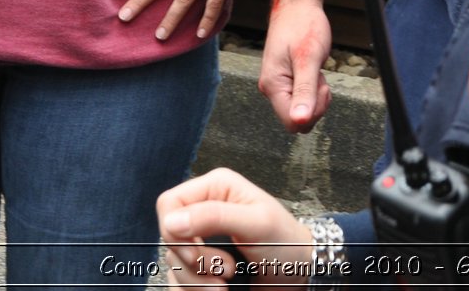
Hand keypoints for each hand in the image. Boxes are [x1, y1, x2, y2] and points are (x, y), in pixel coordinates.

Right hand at [158, 169, 311, 287]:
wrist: (300, 273)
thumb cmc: (286, 243)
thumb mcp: (257, 224)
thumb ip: (215, 216)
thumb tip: (172, 220)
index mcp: (216, 188)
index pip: (169, 204)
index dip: (174, 231)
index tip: (197, 254)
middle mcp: (203, 210)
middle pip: (168, 238)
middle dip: (193, 263)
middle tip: (225, 272)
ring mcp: (200, 239)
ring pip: (172, 263)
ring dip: (196, 282)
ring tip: (225, 286)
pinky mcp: (201, 265)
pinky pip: (178, 280)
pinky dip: (194, 290)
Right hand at [259, 0, 332, 131]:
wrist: (298, 6)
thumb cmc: (303, 26)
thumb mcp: (308, 59)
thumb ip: (305, 91)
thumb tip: (300, 121)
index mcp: (272, 85)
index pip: (293, 122)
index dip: (312, 111)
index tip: (319, 86)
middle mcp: (271, 88)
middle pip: (298, 119)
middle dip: (316, 103)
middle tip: (318, 76)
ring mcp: (278, 84)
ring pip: (302, 109)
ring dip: (316, 93)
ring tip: (314, 68)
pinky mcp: (286, 80)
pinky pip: (303, 97)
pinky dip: (313, 87)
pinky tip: (312, 68)